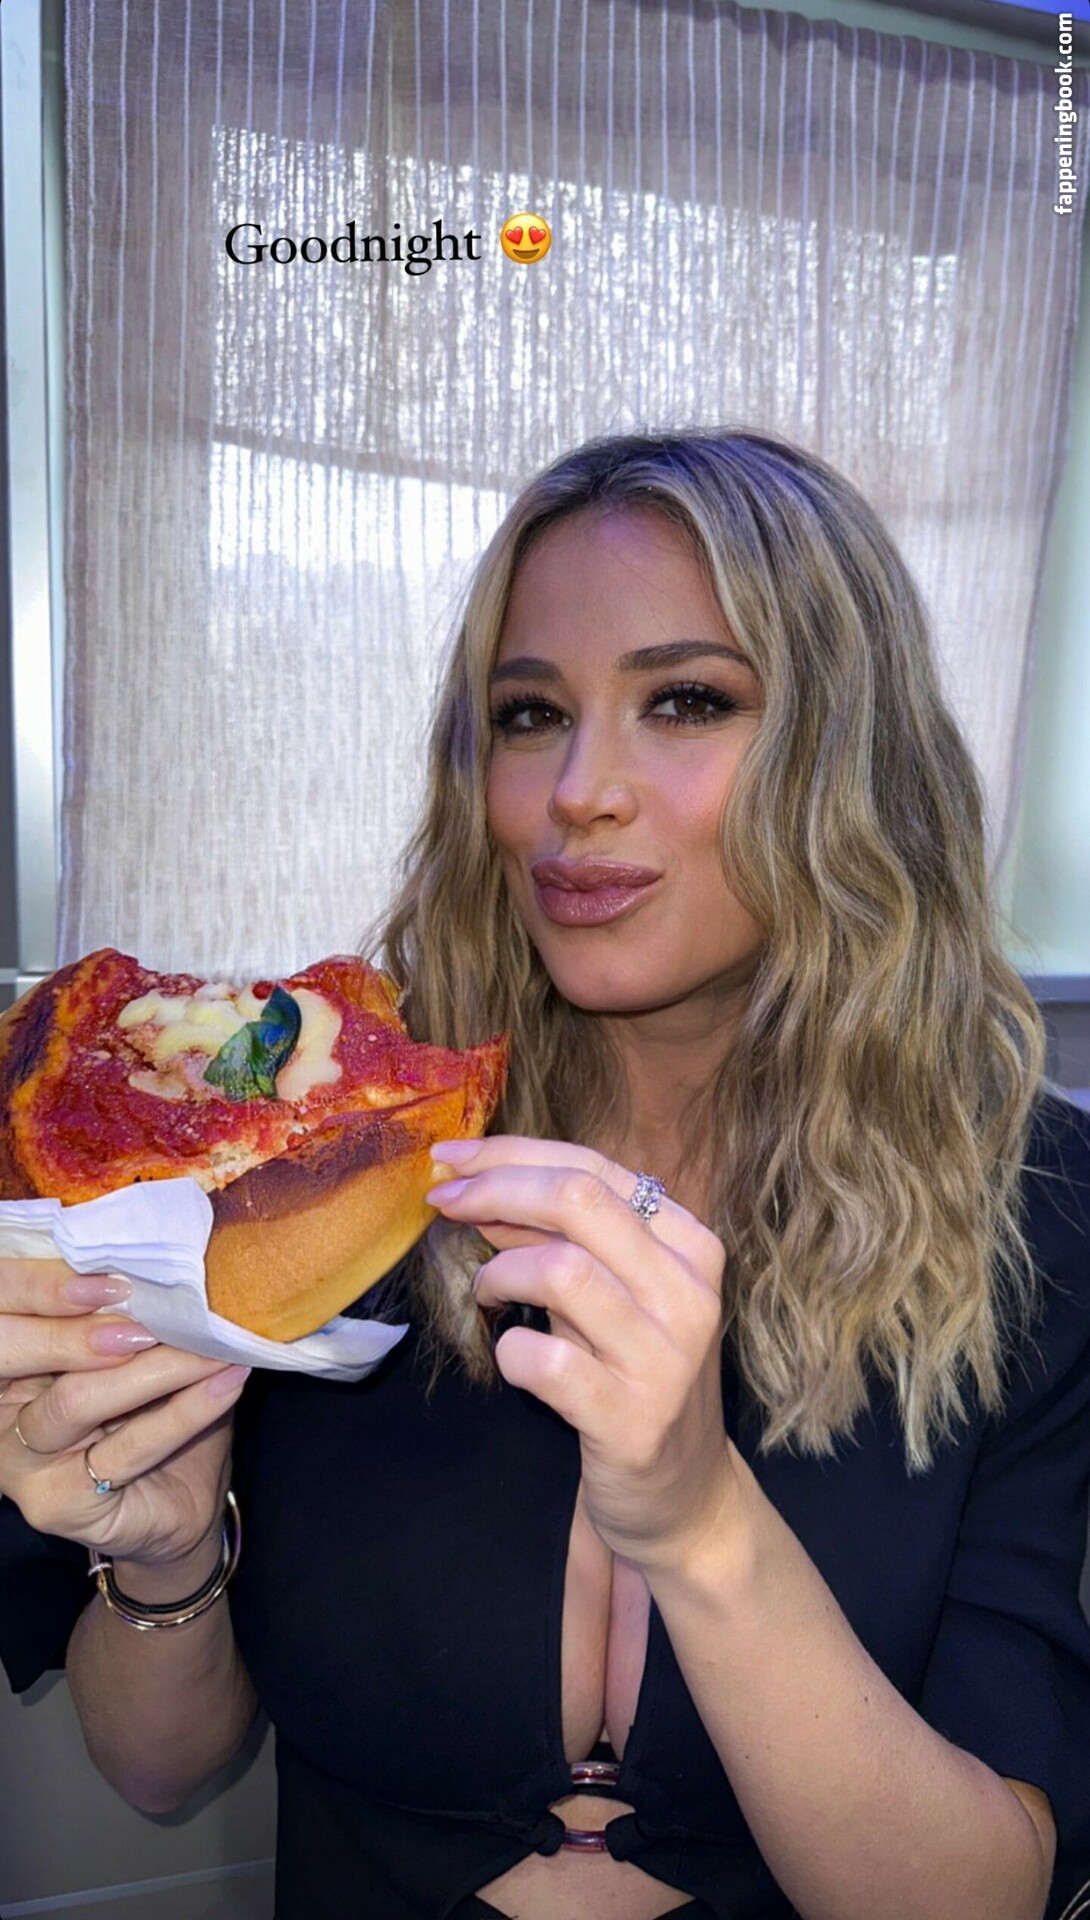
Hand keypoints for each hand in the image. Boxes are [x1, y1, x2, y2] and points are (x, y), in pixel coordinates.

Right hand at [0, 1257, 249, 1570]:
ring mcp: (18, 1462)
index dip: (48, 1285)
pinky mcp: (55, 1502)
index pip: (8, 1307)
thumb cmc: (158, 1412)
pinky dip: (186, 1411)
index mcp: (10, 1358)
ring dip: (156, 1366)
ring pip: (78, 1399)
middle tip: (164, 1303)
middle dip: (89, 1322)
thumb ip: (130, 1311)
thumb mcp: (140, 1348)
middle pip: (24, 1350)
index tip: (119, 1273)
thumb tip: (165, 1258)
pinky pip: (126, 1448)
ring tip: (210, 1344)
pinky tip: (226, 1382)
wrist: (179, 1503)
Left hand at [425, 1136, 742, 1573]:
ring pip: (563, 1271)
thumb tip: (480, 1184)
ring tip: (488, 1293)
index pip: (594, 1167)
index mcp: (690, 1245)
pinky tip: (512, 1357)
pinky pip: (549, 1361)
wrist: (684, 1496)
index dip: (511, 1154)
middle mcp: (688, 1292)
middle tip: (443, 1204)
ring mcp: (666, 1358)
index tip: (450, 1159)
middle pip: (577, 1201)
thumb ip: (560, 1238)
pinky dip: (512, 1350)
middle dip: (494, 1190)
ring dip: (501, 1273)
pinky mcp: (634, 1421)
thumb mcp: (611, 1295)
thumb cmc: (635, 1377)